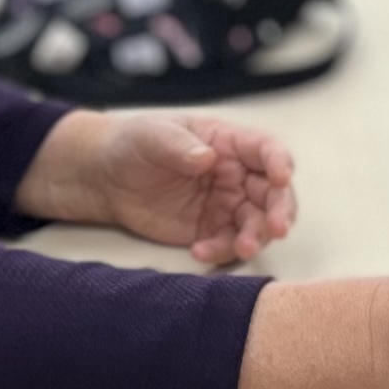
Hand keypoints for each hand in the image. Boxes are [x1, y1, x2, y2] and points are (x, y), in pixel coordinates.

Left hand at [22, 109, 298, 264]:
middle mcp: (237, 174)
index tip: (282, 177)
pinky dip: (221, 251)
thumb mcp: (152, 136)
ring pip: (258, 223)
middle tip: (277, 228)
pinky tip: (199, 252)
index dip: (279, 162)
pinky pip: (228, 244)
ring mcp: (227, 204)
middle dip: (280, 210)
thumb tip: (207, 157)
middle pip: (273, 192)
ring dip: (256, 237)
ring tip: (242, 248)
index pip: (267, 149)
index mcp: (230, 142)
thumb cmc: (134, 144)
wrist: (107, 178)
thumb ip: (179, 146)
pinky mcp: (211, 230)